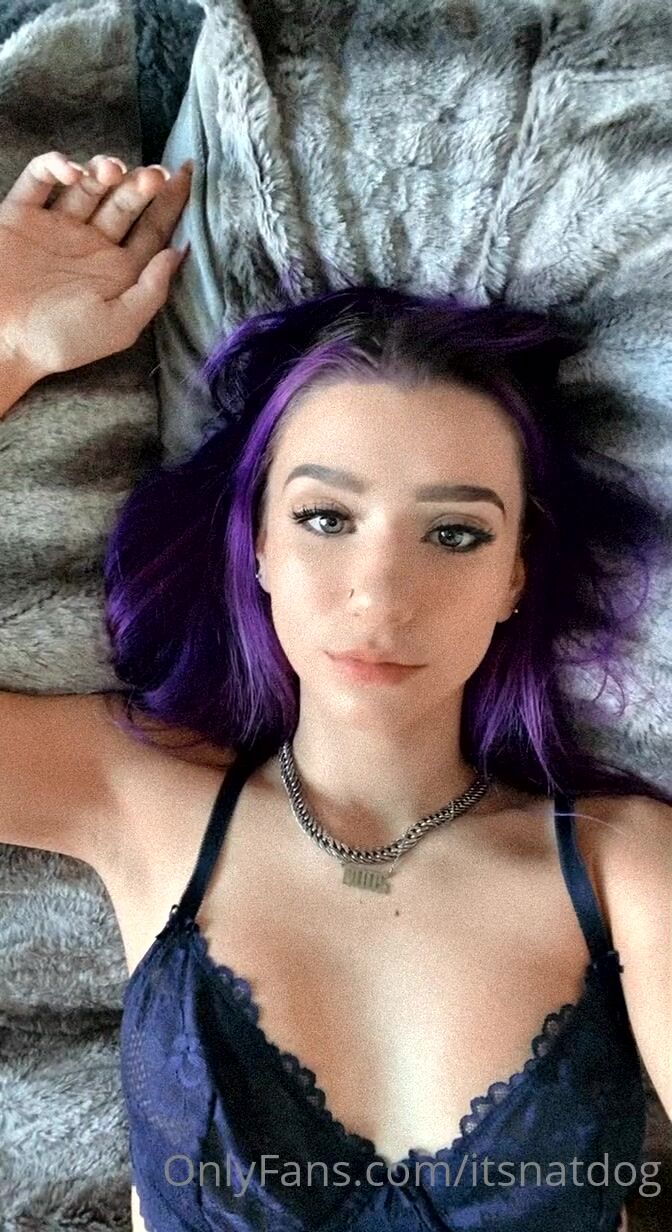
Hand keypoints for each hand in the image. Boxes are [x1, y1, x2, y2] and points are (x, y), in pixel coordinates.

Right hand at [0, 151, 192, 380]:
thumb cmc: (60, 341)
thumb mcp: (118, 326)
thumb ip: (151, 291)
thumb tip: (178, 253)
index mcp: (118, 270)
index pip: (152, 229)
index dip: (172, 203)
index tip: (188, 175)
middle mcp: (91, 244)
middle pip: (125, 202)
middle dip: (141, 185)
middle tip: (153, 176)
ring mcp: (57, 226)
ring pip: (88, 185)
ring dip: (104, 170)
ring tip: (112, 172)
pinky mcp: (21, 214)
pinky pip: (39, 179)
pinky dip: (54, 166)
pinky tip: (70, 171)